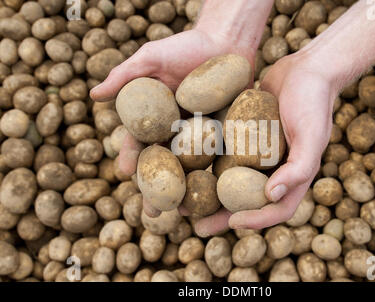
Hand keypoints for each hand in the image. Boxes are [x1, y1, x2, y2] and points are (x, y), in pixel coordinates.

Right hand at [90, 28, 254, 216]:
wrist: (227, 41)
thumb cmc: (186, 46)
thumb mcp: (152, 58)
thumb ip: (125, 76)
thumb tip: (93, 95)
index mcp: (156, 117)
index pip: (140, 141)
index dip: (131, 158)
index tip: (125, 173)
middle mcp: (177, 131)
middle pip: (165, 164)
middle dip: (157, 188)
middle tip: (152, 212)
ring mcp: (202, 136)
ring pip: (191, 169)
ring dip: (186, 192)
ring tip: (183, 214)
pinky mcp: (227, 136)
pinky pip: (221, 160)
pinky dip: (216, 178)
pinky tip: (215, 198)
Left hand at [194, 53, 338, 235]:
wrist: (305, 69)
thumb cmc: (313, 102)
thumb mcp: (312, 135)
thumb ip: (297, 168)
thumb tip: (270, 196)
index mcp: (292, 176)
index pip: (276, 209)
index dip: (256, 220)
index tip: (232, 222)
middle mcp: (273, 170)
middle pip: (246, 201)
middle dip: (222, 216)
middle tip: (197, 227)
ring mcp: (256, 154)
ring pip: (229, 181)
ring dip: (209, 193)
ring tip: (183, 203)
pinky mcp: (242, 137)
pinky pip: (223, 155)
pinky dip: (206, 163)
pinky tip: (184, 165)